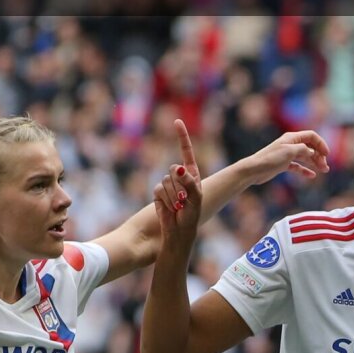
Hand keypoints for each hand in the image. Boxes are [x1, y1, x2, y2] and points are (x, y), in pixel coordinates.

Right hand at [151, 120, 203, 249]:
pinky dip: (165, 200)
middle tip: (184, 199)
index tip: (177, 121)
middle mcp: (180, 177)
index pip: (186, 152)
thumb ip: (189, 182)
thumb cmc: (192, 216)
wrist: (178, 231)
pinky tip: (170, 208)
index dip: (182, 136)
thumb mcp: (196, 198)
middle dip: (179, 184)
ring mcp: (168, 184)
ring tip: (179, 206)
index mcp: (192, 174)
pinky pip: (158, 190)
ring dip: (173, 196)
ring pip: (165, 180)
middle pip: (173, 168)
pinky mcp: (158, 193)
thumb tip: (178, 167)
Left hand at [248, 129, 329, 181]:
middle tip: (325, 167)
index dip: (321, 144)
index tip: (327, 154)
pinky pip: (298, 166)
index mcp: (292, 138)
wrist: (254, 170)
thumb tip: (312, 152)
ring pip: (305, 157)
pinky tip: (312, 175)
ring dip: (315, 163)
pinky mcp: (283, 165)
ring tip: (323, 170)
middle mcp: (290, 144)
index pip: (311, 136)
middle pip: (310, 147)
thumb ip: (303, 150)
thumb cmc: (270, 159)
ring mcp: (287, 155)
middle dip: (319, 156)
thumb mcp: (290, 152)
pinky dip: (305, 170)